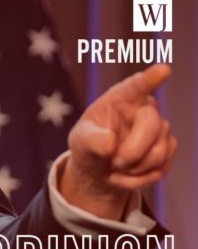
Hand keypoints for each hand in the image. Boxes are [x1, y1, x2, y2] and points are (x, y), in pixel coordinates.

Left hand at [60, 64, 176, 219]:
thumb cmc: (88, 146)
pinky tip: (125, 175)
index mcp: (120, 98)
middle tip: (114, 162)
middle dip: (132, 151)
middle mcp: (144, 108)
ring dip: (133, 168)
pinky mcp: (168, 148)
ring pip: (159, 151)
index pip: (137, 85)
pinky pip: (161, 168)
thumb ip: (91, 140)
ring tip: (115, 167)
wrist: (99, 170)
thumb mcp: (80, 142)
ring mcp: (160, 128)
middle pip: (152, 125)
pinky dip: (139, 179)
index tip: (163, 70)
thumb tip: (110, 142)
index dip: (150, 78)